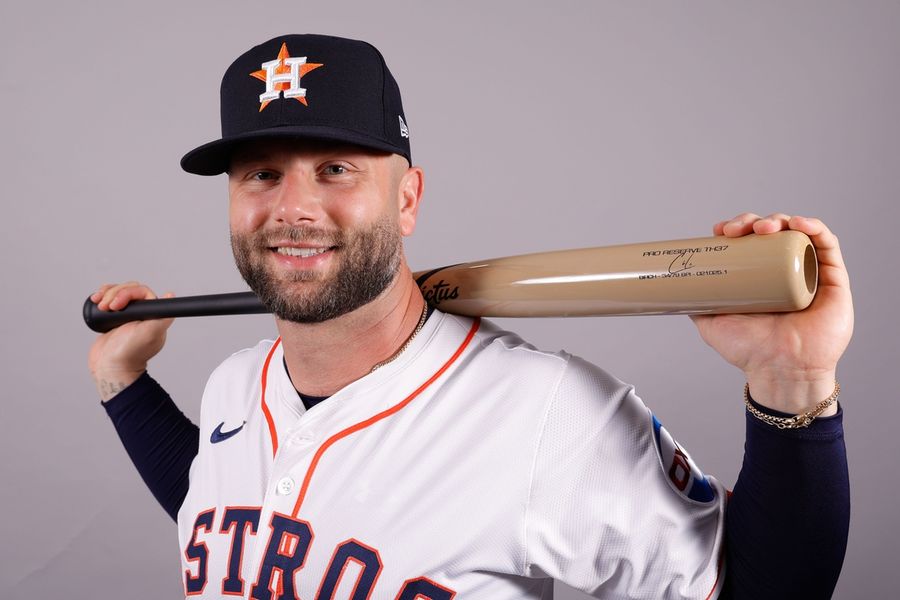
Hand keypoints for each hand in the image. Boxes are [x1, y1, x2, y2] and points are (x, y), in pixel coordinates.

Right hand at [87, 282, 174, 400]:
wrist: (110, 368)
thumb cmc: (130, 353)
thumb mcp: (150, 333)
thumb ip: (163, 316)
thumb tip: (171, 295)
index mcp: (153, 316)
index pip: (142, 292)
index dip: (128, 292)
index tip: (117, 304)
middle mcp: (141, 314)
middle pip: (128, 290)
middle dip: (114, 294)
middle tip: (107, 307)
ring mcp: (127, 316)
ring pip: (117, 293)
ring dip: (106, 294)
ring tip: (100, 306)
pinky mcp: (114, 319)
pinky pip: (109, 300)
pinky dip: (101, 297)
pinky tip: (95, 300)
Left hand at [690, 213, 852, 414]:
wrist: (779, 371)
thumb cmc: (749, 351)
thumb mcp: (711, 322)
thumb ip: (695, 304)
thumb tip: (673, 286)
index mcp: (759, 277)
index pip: (749, 242)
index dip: (735, 228)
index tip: (719, 231)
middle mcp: (784, 271)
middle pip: (771, 233)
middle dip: (751, 222)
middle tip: (735, 231)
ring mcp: (809, 273)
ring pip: (796, 233)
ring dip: (778, 220)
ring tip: (761, 229)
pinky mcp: (834, 279)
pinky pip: (827, 244)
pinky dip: (814, 227)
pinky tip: (797, 224)